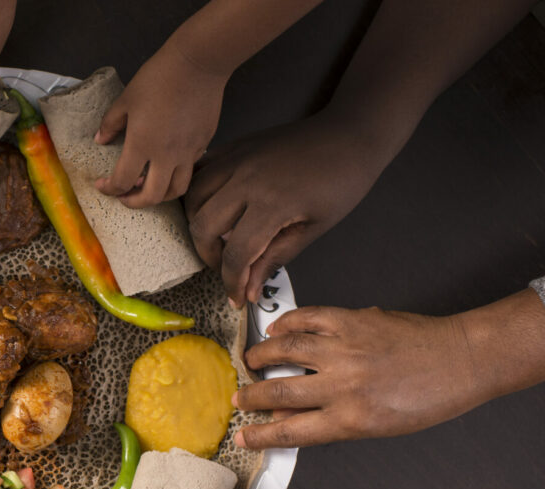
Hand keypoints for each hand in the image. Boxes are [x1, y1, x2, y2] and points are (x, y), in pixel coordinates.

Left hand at [94, 41, 226, 207]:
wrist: (198, 64)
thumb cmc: (158, 78)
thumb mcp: (126, 100)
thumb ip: (110, 124)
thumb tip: (100, 140)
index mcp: (142, 145)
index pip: (123, 181)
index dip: (109, 189)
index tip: (102, 185)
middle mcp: (166, 155)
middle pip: (152, 197)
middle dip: (135, 202)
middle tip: (125, 196)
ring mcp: (188, 152)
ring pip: (176, 189)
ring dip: (160, 195)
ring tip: (149, 187)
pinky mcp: (203, 143)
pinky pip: (189, 168)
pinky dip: (176, 173)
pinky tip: (168, 163)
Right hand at [185, 109, 393, 304]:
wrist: (351, 135)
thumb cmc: (342, 181)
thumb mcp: (314, 228)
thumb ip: (276, 258)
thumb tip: (250, 289)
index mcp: (272, 203)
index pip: (236, 254)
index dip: (232, 282)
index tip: (237, 297)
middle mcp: (246, 179)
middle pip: (203, 227)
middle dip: (209, 256)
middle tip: (228, 267)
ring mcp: (238, 159)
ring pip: (193, 197)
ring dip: (198, 223)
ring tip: (216, 237)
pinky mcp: (236, 147)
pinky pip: (200, 170)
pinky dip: (196, 190)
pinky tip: (209, 205)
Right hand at [231, 305, 484, 448]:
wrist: (462, 360)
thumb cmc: (428, 397)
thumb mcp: (377, 424)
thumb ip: (331, 421)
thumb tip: (291, 416)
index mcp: (351, 419)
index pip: (290, 432)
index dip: (260, 435)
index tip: (243, 437)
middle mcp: (344, 385)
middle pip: (277, 392)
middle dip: (250, 396)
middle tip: (239, 398)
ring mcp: (346, 349)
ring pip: (285, 349)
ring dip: (261, 355)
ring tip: (251, 360)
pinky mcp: (353, 320)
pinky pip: (308, 318)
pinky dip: (287, 323)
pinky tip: (276, 328)